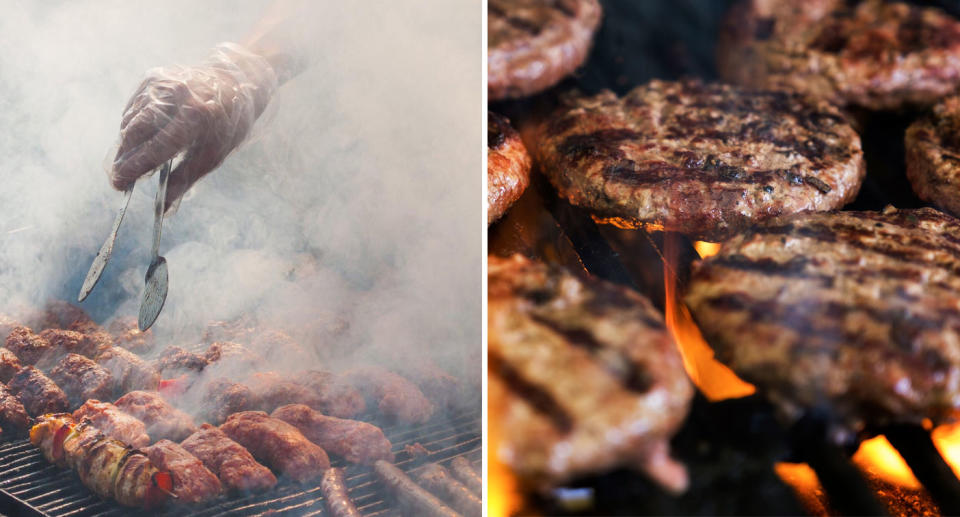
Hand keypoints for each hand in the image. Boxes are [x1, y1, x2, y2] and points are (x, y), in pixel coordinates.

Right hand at [110, 43, 277, 210]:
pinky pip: (132, 108)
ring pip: (130, 120)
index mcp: (195, 118)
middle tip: (118, 178)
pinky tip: (136, 140)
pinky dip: (130, 126)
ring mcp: (162, 84)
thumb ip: (184, 180)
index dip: (134, 168)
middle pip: (135, 133)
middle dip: (123, 159)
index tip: (119, 185)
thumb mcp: (212, 156)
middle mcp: (176, 97)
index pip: (155, 148)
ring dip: (125, 144)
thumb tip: (163, 209)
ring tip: (129, 162)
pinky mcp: (153, 77)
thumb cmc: (225, 126)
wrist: (234, 83)